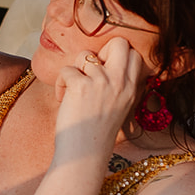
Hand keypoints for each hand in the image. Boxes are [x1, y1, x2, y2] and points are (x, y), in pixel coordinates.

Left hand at [52, 36, 145, 163]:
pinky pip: (67, 70)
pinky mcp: (80, 85)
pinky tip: (64, 99)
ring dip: (75, 70)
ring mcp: (101, 82)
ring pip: (85, 55)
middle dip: (101, 51)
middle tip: (91, 72)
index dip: (117, 57)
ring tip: (73, 90)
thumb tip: (108, 63)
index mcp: (131, 88)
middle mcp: (120, 82)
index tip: (105, 72)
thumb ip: (121, 85)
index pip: (134, 54)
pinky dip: (61, 83)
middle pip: (119, 42)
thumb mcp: (121, 107)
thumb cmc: (97, 131)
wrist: (84, 152)